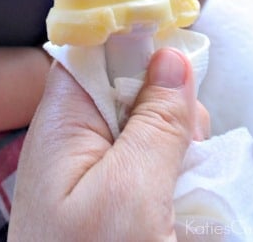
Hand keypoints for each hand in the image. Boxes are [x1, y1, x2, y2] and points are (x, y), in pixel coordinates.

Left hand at [9, 48, 204, 241]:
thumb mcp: (130, 193)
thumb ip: (155, 123)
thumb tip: (172, 57)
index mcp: (63, 120)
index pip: (94, 50)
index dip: (137, 43)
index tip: (179, 58)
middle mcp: (74, 142)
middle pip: (133, 92)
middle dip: (171, 111)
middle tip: (187, 152)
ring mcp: (93, 178)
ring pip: (151, 135)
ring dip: (182, 153)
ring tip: (190, 192)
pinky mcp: (112, 208)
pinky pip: (152, 175)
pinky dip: (176, 185)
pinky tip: (189, 206)